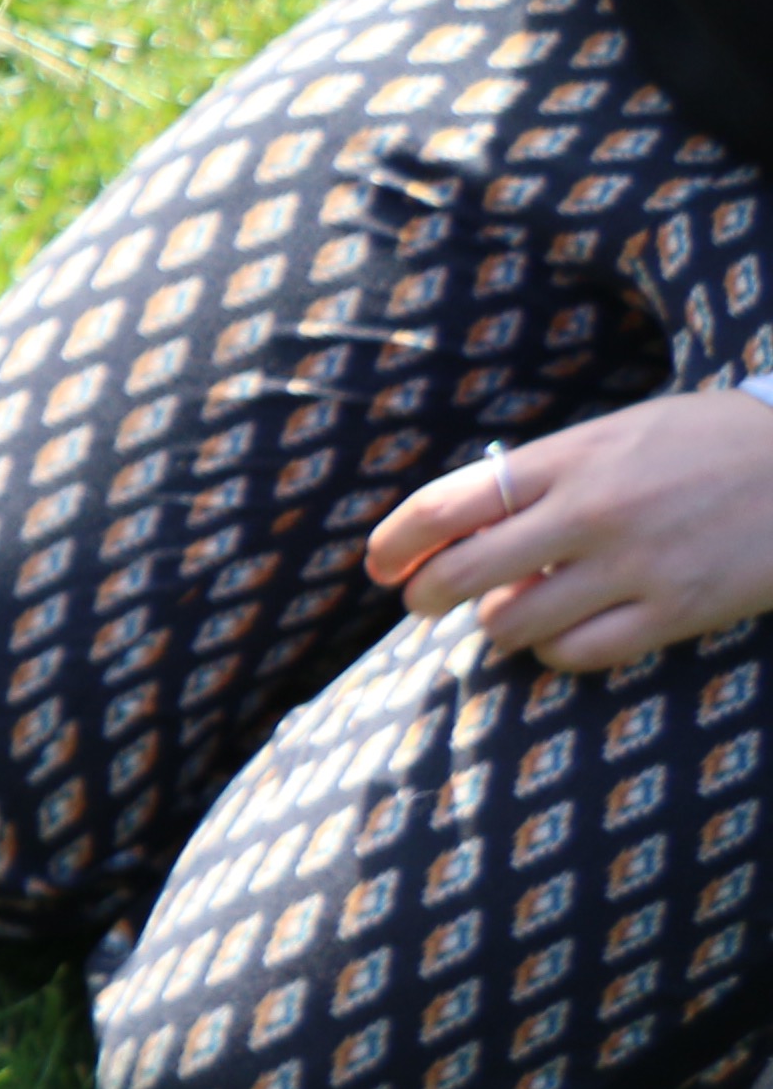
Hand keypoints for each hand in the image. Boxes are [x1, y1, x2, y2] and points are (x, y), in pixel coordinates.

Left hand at [363, 388, 772, 671]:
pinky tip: (562, 635)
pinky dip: (553, 651)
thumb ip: (544, 475)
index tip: (378, 562)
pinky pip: (575, 654)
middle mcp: (591, 512)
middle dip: (424, 595)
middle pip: (460, 574)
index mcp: (571, 458)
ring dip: (496, 625)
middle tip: (422, 600)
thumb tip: (465, 526)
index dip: (395, 541)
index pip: (446, 504)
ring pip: (511, 625)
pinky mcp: (675, 610)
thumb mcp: (620, 434)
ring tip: (511, 610)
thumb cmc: (710, 444)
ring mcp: (633, 565)